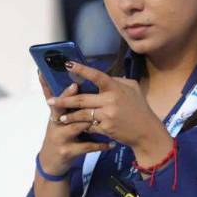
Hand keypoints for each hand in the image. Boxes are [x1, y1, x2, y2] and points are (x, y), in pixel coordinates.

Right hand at [37, 75, 112, 177]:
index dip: (66, 92)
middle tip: (89, 96)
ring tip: (106, 118)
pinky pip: (86, 147)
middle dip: (74, 101)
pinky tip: (111, 144)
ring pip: (76, 126)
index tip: (74, 84)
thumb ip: (67, 106)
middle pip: (63, 110)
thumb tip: (74, 83)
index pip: (58, 99)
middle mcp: (55, 124)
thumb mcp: (59, 121)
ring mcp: (60, 138)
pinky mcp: (67, 151)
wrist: (50, 162)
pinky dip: (100, 145)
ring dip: (91, 122)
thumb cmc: (60, 136)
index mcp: (55, 114)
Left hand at [46, 62, 173, 164]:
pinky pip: (90, 126)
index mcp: (116, 88)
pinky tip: (75, 127)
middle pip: (82, 99)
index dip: (81, 69)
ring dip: (69, 116)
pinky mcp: (106, 129)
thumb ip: (117, 81)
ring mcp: (108, 116)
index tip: (67, 64)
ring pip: (82, 115)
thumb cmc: (139, 108)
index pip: (96, 75)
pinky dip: (83, 125)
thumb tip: (102, 77)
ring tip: (59, 117)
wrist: (146, 132)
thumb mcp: (132, 89)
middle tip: (50, 100)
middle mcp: (110, 101)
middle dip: (64, 100)